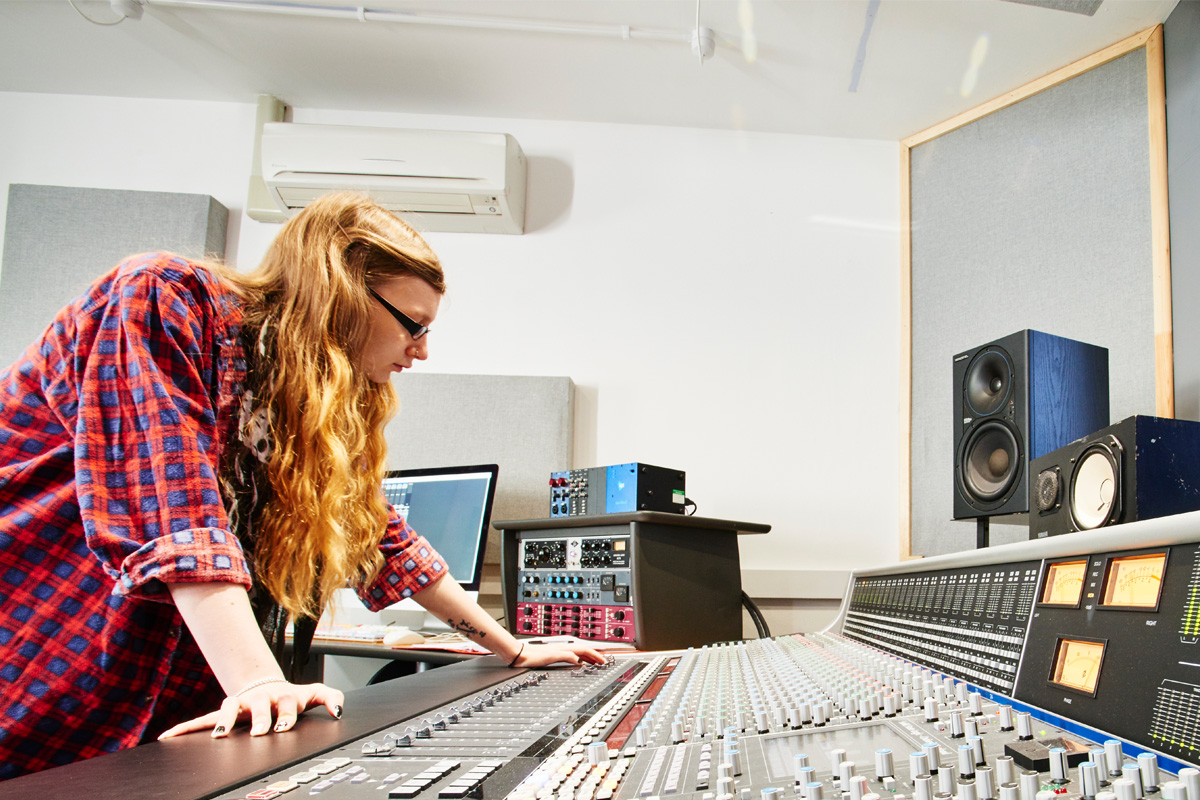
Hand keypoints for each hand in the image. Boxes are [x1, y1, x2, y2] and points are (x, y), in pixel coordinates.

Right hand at [156, 679, 344, 739]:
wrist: (267, 686)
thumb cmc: (290, 696)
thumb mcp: (313, 694)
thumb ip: (332, 698)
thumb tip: (339, 711)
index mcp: (282, 696)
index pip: (286, 704)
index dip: (285, 715)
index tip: (283, 727)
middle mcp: (260, 698)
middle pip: (258, 706)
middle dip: (259, 718)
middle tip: (260, 731)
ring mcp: (240, 704)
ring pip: (228, 708)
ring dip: (223, 720)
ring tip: (219, 734)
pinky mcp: (223, 711)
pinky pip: (201, 719)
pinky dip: (185, 727)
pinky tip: (168, 737)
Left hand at [512, 642, 607, 667]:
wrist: (520, 655)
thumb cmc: (533, 656)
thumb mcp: (551, 657)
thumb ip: (566, 657)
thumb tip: (579, 660)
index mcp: (564, 648)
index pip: (584, 650)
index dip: (595, 655)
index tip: (604, 660)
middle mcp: (563, 648)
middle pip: (583, 650)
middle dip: (595, 655)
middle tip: (603, 661)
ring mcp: (559, 651)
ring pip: (579, 653)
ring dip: (588, 657)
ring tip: (595, 662)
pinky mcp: (555, 655)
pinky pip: (573, 656)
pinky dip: (580, 659)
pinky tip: (579, 662)